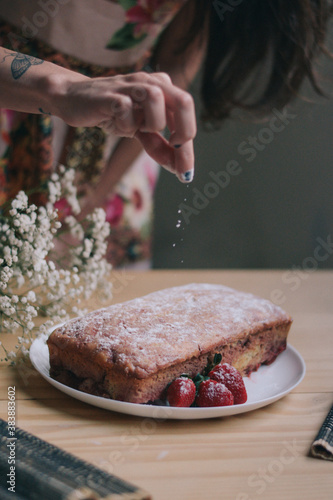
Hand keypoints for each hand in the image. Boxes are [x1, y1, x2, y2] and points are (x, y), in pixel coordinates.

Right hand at [55, 72, 195, 182]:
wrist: (74, 99)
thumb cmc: (112, 112)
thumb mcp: (139, 131)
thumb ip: (159, 146)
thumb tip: (179, 169)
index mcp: (163, 88)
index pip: (186, 117)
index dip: (187, 148)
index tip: (186, 174)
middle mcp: (151, 82)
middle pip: (184, 101)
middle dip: (184, 134)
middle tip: (175, 155)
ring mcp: (131, 85)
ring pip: (157, 98)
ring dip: (152, 123)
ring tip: (138, 129)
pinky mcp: (110, 94)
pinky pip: (126, 108)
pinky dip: (126, 124)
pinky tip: (118, 125)